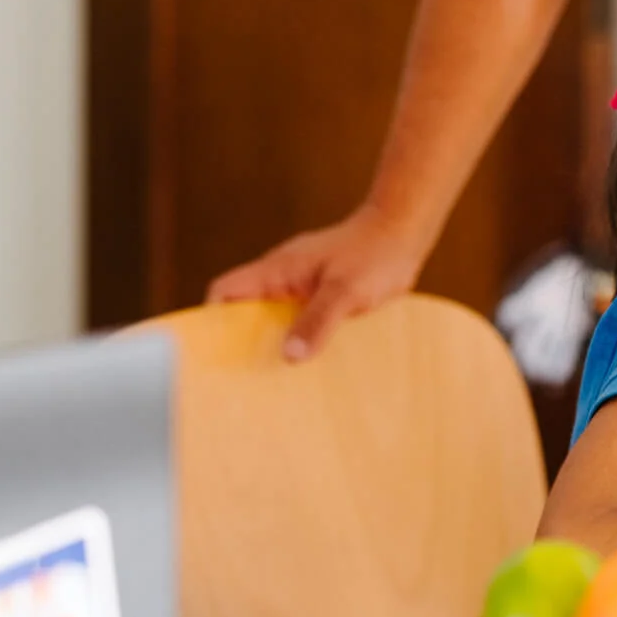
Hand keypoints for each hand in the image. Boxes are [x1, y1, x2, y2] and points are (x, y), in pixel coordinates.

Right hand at [206, 202, 432, 359]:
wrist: (404, 232)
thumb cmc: (375, 253)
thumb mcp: (347, 290)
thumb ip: (319, 319)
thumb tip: (289, 355)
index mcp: (277, 270)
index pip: (225, 291)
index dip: (212, 320)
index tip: (215, 354)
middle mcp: (283, 280)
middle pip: (244, 313)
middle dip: (241, 343)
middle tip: (244, 381)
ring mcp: (301, 289)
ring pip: (273, 321)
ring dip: (273, 345)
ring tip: (273, 384)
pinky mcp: (321, 298)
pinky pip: (298, 323)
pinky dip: (298, 341)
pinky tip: (308, 367)